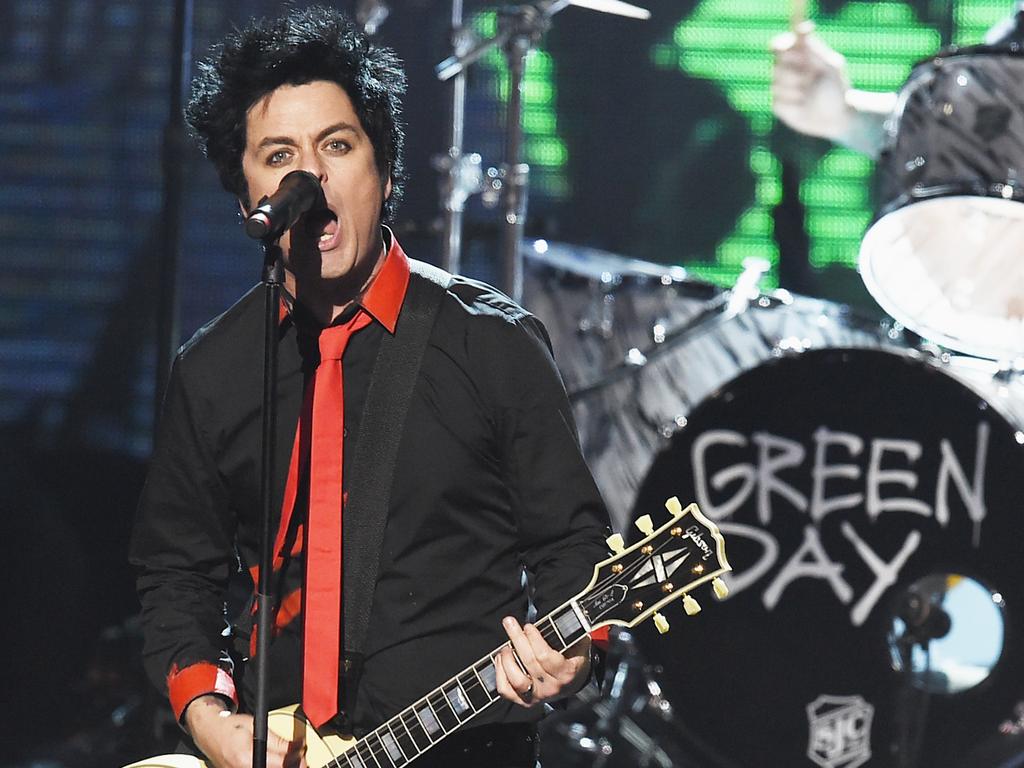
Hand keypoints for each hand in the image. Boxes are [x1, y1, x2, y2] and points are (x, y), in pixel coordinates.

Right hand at [184, 695, 306, 767]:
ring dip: (280, 766)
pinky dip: (270, 766)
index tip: (303, 753)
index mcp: (246, 757)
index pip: (279, 763)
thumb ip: (277, 740)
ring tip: (288, 760)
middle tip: (299, 758)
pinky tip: (275, 763)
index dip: (294, 759)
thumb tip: (297, 746)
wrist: (210, 732)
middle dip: (289, 764)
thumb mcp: (257, 726)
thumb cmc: (230, 726)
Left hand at [494, 617, 590, 707]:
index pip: (545, 656)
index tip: (528, 626)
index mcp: (566, 672)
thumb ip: (571, 633)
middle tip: (509, 622)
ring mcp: (537, 696)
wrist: (573, 684)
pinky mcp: (524, 701)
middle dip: (517, 639)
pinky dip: (499, 674)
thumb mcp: (579, 645)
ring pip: (517, 679)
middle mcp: (551, 687)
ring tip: (506, 645)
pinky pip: (506, 691)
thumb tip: (563, 617)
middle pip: (529, 662)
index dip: (534, 639)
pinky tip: (500, 659)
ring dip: (507, 659)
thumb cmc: (573, 659)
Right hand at [770, 22, 895, 156]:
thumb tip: (803, 27)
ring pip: (776, 84)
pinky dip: (792, 104)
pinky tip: (803, 108)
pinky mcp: (778, 105)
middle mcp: (788, 71)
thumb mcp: (829, 66)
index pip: (780, 46)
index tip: (786, 48)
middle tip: (810, 80)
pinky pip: (777, 101)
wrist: (837, 119)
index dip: (780, 46)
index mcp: (799, 58)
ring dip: (795, 91)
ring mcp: (782, 89)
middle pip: (776, 65)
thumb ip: (814, 50)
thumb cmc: (837, 90)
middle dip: (794, 73)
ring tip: (809, 96)